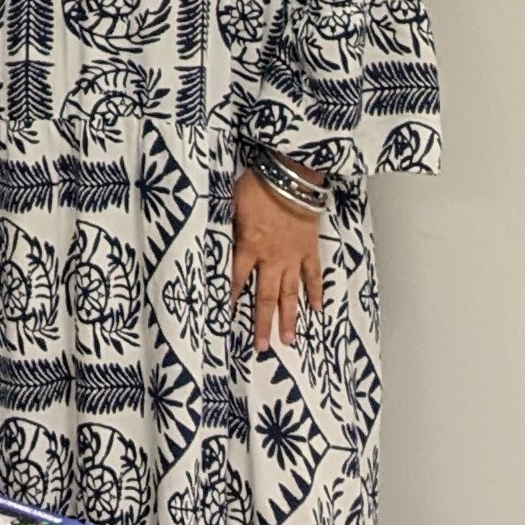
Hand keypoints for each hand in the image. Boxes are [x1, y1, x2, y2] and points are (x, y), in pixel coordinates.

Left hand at [230, 171, 324, 351]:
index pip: (236, 280)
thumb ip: (222, 225)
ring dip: (289, 317)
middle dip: (263, 323)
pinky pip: (314, 275)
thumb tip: (208, 238)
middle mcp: (271, 258)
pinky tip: (317, 310)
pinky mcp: (310, 249)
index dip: (231, 300)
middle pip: (266, 296)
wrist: (292, 177)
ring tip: (288, 340)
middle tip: (262, 347)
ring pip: (290, 293)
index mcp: (248, 247)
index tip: (226, 321)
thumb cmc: (257, 186)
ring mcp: (293, 256)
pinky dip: (316, 293)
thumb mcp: (229, 203)